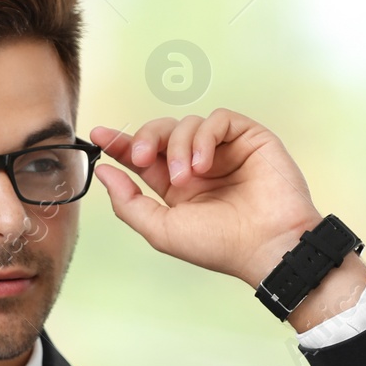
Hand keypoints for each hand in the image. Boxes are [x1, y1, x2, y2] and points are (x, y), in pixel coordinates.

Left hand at [89, 110, 326, 287]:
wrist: (267, 246)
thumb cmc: (219, 245)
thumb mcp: (161, 230)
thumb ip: (128, 202)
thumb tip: (104, 172)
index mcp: (176, 187)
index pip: (144, 157)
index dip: (120, 144)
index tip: (98, 134)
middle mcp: (198, 165)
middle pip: (161, 133)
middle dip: (145, 139)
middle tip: (140, 157)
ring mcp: (223, 151)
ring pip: (186, 124)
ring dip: (179, 146)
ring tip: (187, 176)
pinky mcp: (249, 138)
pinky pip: (218, 120)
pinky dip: (204, 137)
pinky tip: (204, 164)